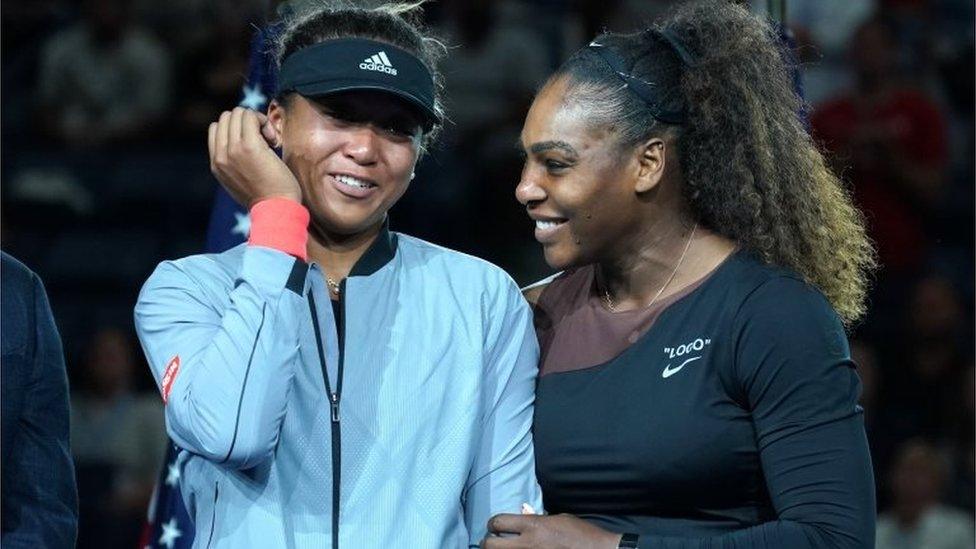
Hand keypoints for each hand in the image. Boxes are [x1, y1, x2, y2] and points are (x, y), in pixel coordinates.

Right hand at [208, 107, 301, 207]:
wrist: (276, 209)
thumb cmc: (266, 197)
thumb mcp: (240, 181)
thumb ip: (233, 163)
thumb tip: (238, 142)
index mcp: (216, 163)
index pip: (216, 128)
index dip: (236, 128)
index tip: (254, 143)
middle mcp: (220, 155)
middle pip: (227, 117)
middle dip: (246, 122)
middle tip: (264, 139)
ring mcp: (233, 150)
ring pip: (238, 113)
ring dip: (256, 120)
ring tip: (269, 139)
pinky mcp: (249, 146)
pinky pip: (250, 116)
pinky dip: (263, 121)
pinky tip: (272, 139)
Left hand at [482, 513, 621, 548]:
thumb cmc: (581, 534)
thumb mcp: (560, 519)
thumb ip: (537, 518)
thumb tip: (522, 511)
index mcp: (534, 526)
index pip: (498, 521)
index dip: (493, 523)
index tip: (495, 526)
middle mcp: (528, 544)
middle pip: (490, 544)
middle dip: (488, 542)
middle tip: (493, 541)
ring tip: (503, 548)